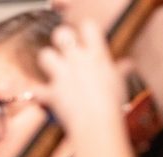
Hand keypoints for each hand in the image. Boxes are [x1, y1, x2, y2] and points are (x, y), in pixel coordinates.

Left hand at [34, 21, 128, 140]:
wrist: (98, 123)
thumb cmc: (113, 104)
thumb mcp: (119, 84)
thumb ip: (119, 71)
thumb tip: (127, 65)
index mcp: (96, 55)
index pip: (88, 27)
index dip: (84, 31)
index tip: (84, 40)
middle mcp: (77, 61)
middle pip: (61, 34)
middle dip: (60, 39)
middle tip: (64, 50)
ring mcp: (62, 76)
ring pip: (45, 55)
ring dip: (46, 61)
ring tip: (52, 69)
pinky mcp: (51, 93)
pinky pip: (36, 89)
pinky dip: (36, 93)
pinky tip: (40, 96)